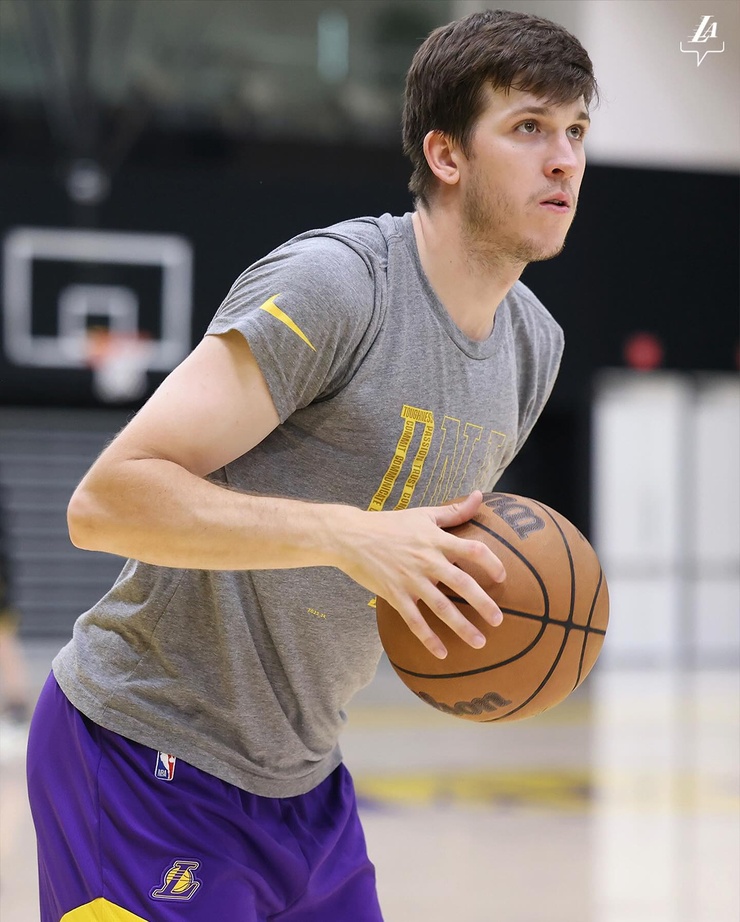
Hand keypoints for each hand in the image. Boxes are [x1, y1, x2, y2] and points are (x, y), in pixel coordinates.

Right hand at [337, 491, 505, 658]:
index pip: (473, 550)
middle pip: (462, 583)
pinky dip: (429, 638)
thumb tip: (480, 496)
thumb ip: (454, 510)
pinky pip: (415, 621)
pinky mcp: (395, 595)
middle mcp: (427, 561)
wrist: (351, 536)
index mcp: (436, 540)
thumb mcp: (424, 514)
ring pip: (441, 607)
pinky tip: (442, 653)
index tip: (502, 577)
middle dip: (483, 603)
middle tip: (498, 620)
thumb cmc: (389, 524)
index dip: (491, 563)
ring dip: (462, 627)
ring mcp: (411, 580)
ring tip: (479, 642)